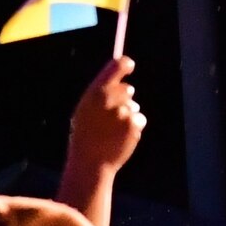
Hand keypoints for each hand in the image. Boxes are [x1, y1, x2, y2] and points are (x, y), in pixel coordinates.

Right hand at [69, 57, 146, 174]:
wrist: (91, 160)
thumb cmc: (86, 134)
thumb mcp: (86, 110)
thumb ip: (102, 94)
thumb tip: (126, 84)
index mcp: (95, 92)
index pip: (115, 68)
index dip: (124, 64)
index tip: (129, 64)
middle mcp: (110, 99)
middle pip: (128, 89)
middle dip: (124, 98)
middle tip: (112, 114)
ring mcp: (124, 111)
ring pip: (134, 106)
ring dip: (128, 115)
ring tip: (112, 130)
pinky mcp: (134, 124)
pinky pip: (140, 119)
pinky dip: (134, 126)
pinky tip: (122, 136)